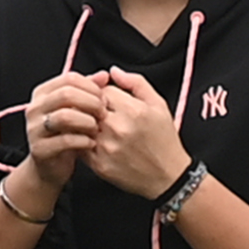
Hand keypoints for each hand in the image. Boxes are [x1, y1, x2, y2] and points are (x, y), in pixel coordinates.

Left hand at [45, 66, 192, 200]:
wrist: (168, 177)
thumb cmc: (164, 139)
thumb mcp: (159, 105)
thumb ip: (136, 83)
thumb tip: (113, 71)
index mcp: (133, 110)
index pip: (102, 90)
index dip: (104, 93)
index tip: (109, 100)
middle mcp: (118, 128)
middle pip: (88, 106)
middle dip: (92, 107)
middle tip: (100, 114)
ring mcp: (107, 147)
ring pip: (81, 125)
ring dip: (85, 123)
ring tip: (97, 127)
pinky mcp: (99, 164)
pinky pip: (80, 145)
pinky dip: (83, 140)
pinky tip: (94, 141)